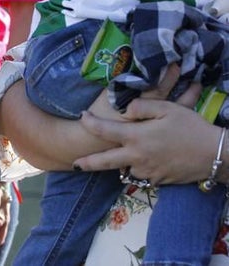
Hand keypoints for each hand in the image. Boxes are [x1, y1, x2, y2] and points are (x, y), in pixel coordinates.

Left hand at [74, 67, 211, 184]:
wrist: (216, 154)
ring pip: (126, 169)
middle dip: (88, 162)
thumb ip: (142, 107)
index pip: (104, 131)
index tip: (83, 117)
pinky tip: (144, 160)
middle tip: (74, 164)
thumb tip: (125, 109)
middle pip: (105, 162)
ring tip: (119, 155)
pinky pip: (142, 175)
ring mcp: (148, 172)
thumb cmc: (191, 128)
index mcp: (136, 138)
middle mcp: (137, 157)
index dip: (90, 123)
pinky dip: (139, 168)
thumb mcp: (167, 108)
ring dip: (121, 163)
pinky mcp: (159, 181)